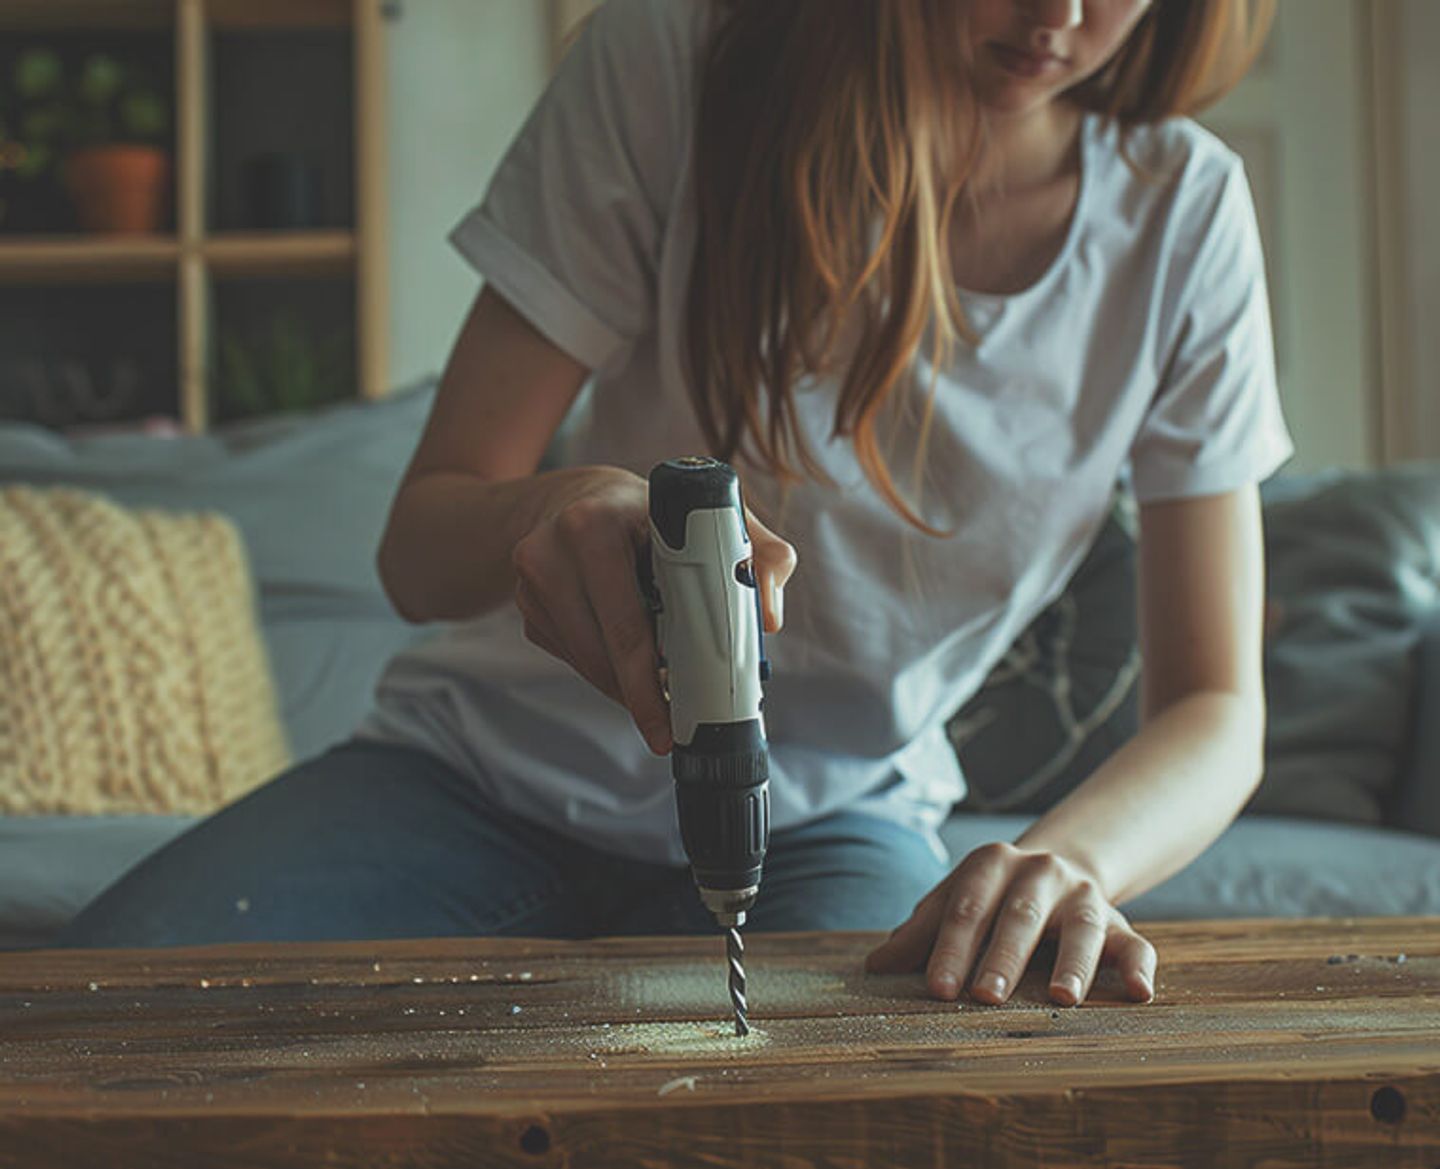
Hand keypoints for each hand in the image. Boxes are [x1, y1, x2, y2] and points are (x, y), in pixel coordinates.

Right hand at [510, 465, 795, 755]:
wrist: (579, 498)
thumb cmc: (655, 510)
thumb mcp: (714, 514)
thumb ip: (762, 555)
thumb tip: (769, 617)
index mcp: (595, 524)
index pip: (628, 619)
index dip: (655, 673)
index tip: (677, 712)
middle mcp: (551, 550)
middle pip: (603, 650)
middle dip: (642, 694)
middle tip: (670, 727)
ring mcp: (531, 580)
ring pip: (585, 661)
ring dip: (622, 688)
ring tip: (658, 698)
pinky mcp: (526, 604)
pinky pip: (570, 656)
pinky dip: (602, 670)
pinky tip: (626, 663)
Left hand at [863, 841, 1155, 1006]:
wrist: (1058, 866)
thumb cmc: (991, 897)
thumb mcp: (955, 901)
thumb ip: (920, 932)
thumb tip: (875, 969)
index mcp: (992, 864)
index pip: (967, 907)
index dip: (950, 947)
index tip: (936, 988)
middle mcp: (1042, 874)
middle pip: (1020, 916)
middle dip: (1003, 957)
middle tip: (985, 996)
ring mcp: (1084, 897)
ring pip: (1083, 928)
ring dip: (1073, 963)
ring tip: (1062, 999)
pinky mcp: (1121, 923)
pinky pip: (1137, 944)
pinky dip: (1140, 967)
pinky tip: (1140, 994)